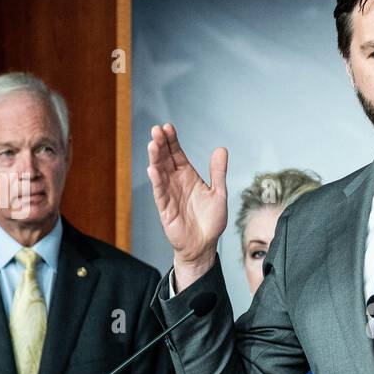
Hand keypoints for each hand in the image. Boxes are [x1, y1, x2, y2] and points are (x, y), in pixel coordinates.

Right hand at [147, 123, 227, 289]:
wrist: (204, 245)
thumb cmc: (211, 221)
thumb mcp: (219, 193)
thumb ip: (218, 172)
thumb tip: (221, 149)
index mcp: (189, 176)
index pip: (177, 154)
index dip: (172, 141)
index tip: (168, 127)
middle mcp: (176, 182)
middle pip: (166, 159)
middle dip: (161, 144)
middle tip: (157, 130)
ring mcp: (169, 194)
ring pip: (160, 172)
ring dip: (155, 158)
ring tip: (153, 144)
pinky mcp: (165, 208)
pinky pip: (159, 192)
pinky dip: (156, 181)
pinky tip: (153, 169)